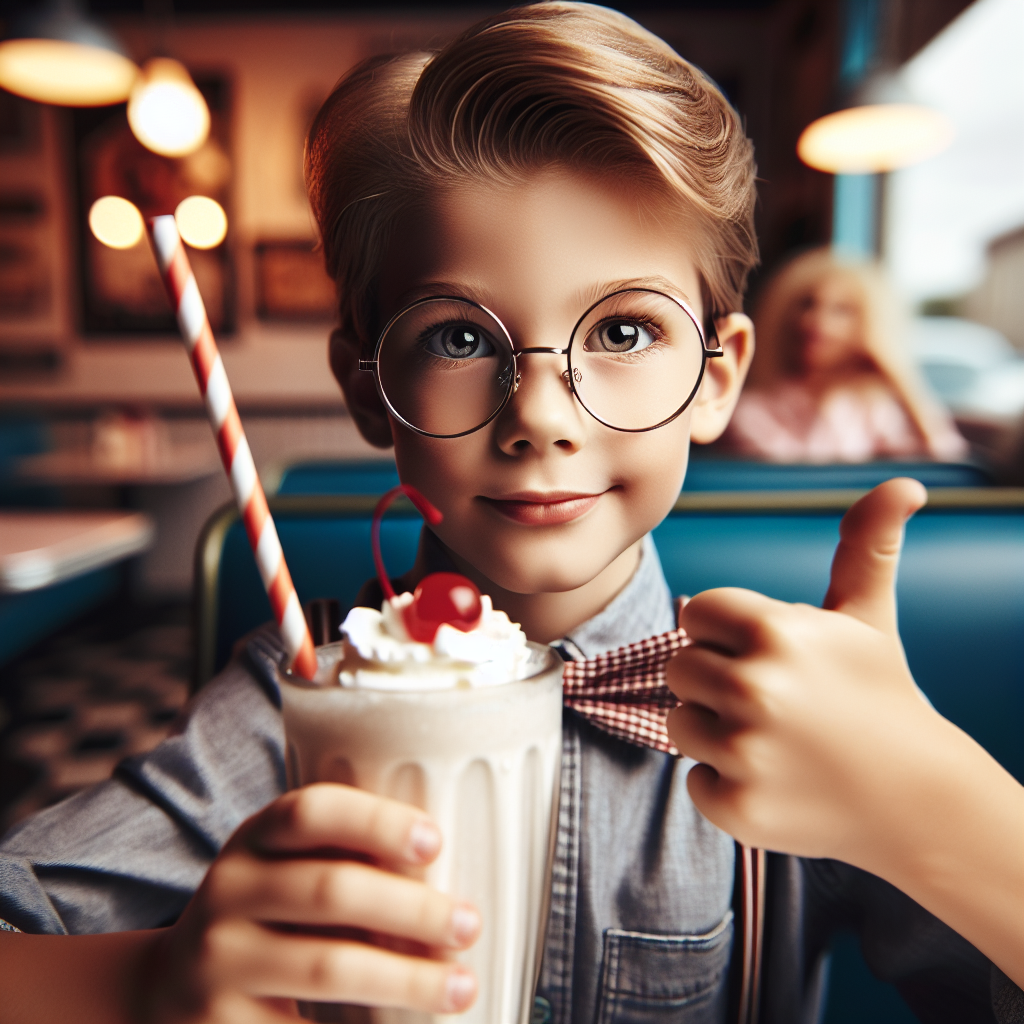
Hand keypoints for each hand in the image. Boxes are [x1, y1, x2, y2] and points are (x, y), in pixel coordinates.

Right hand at [141, 783, 480, 1022]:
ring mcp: (219, 964)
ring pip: (329, 965)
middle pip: (330, 889)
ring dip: (407, 978)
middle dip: (412, 908)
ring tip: (461, 985)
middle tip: (468, 924)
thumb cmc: (264, 918)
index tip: (435, 841)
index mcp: (252, 840)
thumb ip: (343, 861)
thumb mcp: (283, 871)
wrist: (169, 992)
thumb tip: (447, 877)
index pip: (311, 812)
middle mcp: (227, 892)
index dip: (375, 821)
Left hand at [665, 477, 938, 865]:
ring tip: (776, 740)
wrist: (919, 801)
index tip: (768, 655)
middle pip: (679, 667)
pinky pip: (695, 780)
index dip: (727, 635)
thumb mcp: (869, 617)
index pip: (696, 614)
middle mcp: (754, 687)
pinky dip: (728, 785)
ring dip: (716, 732)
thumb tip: (906, 484)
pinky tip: (778, 783)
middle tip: (775, 703)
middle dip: (718, 682)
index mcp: (774, 630)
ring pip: (679, 722)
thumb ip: (865, 546)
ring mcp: (744, 752)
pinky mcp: (737, 807)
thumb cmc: (881, 695)